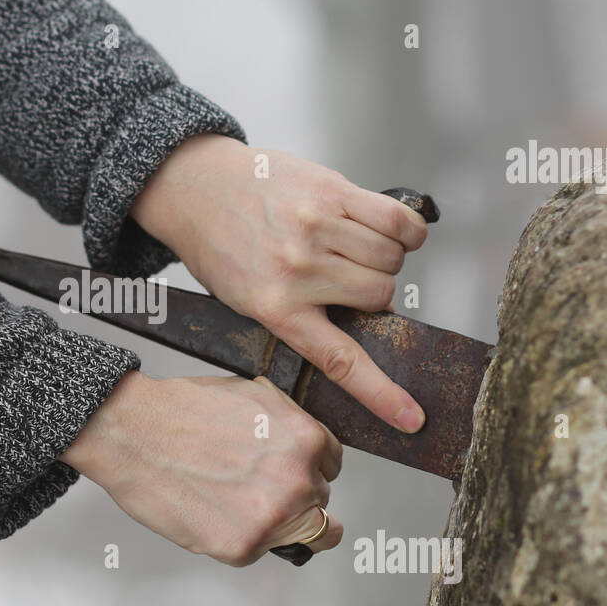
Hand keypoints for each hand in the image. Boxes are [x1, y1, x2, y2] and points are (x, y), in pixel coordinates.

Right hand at [61, 371, 343, 565]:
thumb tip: (305, 448)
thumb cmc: (182, 410)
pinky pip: (258, 551)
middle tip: (253, 489)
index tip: (288, 473)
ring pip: (302, 536)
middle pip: (319, 503)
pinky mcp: (241, 548)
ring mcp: (272, 519)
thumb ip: (289, 426)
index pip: (331, 466)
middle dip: (292, 497)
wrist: (133, 431)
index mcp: (306, 441)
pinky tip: (213, 512)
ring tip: (237, 506)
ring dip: (277, 524)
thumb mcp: (255, 396)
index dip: (307, 467)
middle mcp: (297, 481)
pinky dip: (239, 537)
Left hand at [132, 134, 428, 433]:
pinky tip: (389, 230)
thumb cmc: (221, 244)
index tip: (410, 418)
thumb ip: (300, 315)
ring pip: (392, 258)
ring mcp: (317, 227)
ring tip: (353, 249)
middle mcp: (299, 269)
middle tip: (344, 277)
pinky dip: (406, 229)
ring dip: (386, 258)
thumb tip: (363, 322)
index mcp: (275, 306)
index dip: (381, 392)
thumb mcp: (247, 299)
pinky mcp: (332, 189)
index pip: (341, 359)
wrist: (196, 187)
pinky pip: (397, 218)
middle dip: (373, 291)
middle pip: (381, 295)